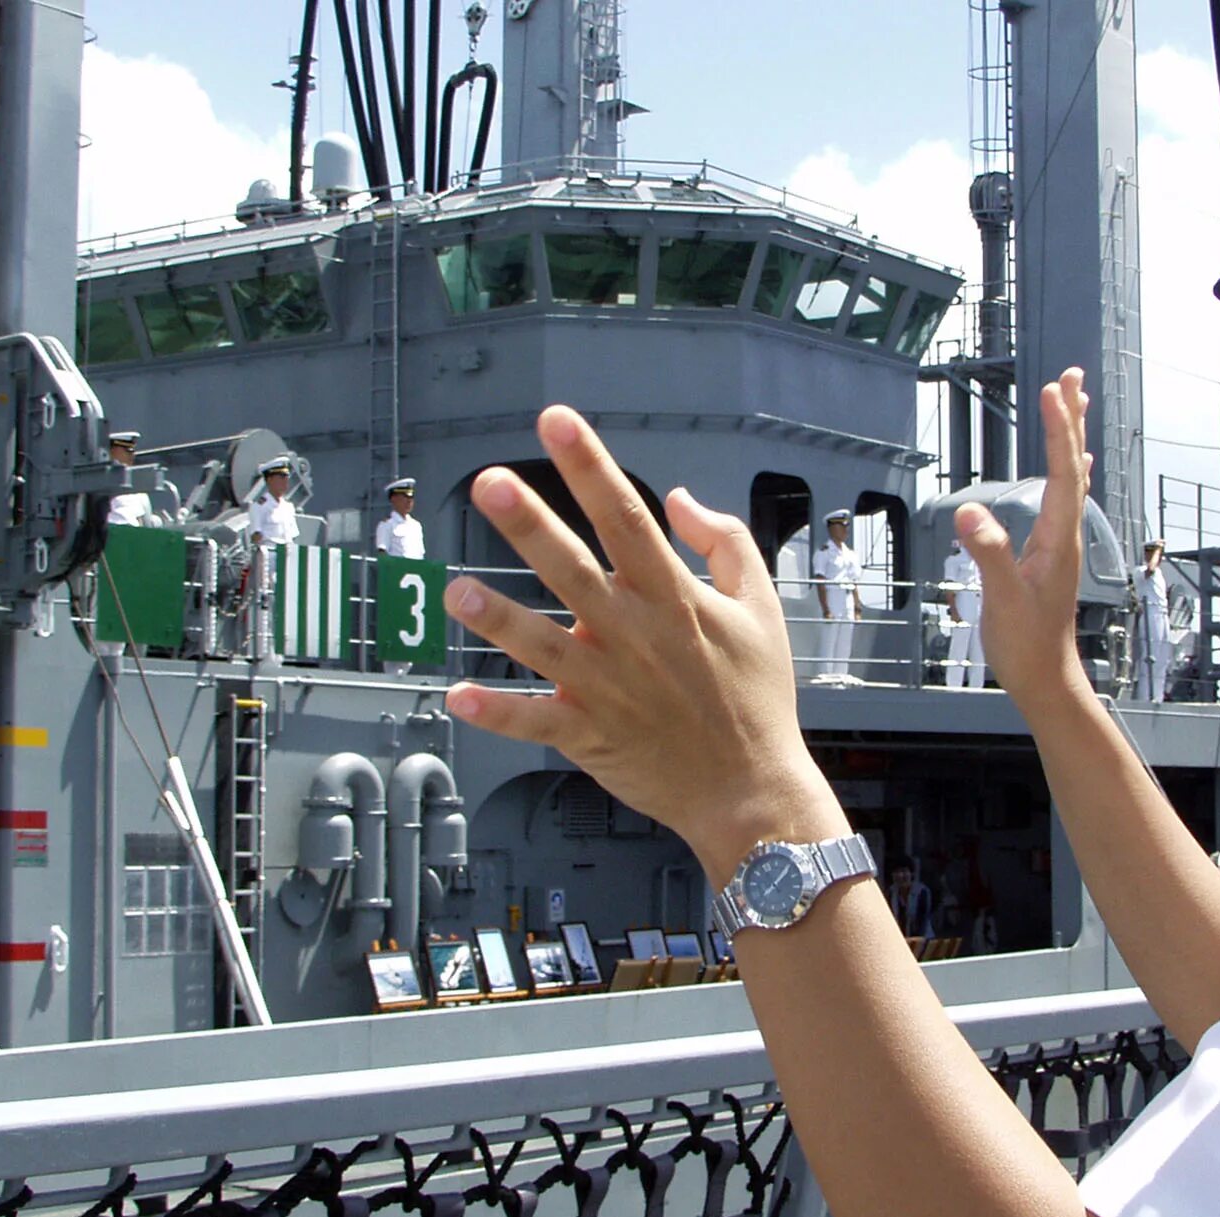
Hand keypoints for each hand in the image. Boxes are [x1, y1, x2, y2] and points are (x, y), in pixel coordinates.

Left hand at [443, 407, 842, 879]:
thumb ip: (725, 543)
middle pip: (573, 570)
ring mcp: (609, 687)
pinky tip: (457, 696)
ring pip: (542, 645)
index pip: (627, 518)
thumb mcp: (762, 609)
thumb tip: (678, 496)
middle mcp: (635, 635)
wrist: (753, 792)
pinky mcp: (591, 734)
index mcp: (674, 598)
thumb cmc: (758, 698)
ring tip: (457, 590)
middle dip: (530, 525)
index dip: (591, 466)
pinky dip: (497, 713)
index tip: (556, 422)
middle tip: (489, 484)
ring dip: (498, 618)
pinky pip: (535, 721)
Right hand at [955, 369, 1090, 701]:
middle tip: (1072, 377)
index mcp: (1059, 538)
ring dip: (1072, 438)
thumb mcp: (1003, 599)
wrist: (1045, 679)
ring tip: (1073, 402)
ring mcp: (1062, 543)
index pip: (1063, 472)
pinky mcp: (1052, 553)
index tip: (1052, 391)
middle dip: (1072, 419)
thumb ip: (988, 553)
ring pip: (1072, 478)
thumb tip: (968, 510)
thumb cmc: (1027, 644)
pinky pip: (1065, 498)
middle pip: (1075, 465)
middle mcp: (1066, 534)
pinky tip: (1074, 464)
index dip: (1059, 430)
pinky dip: (1068, 469)